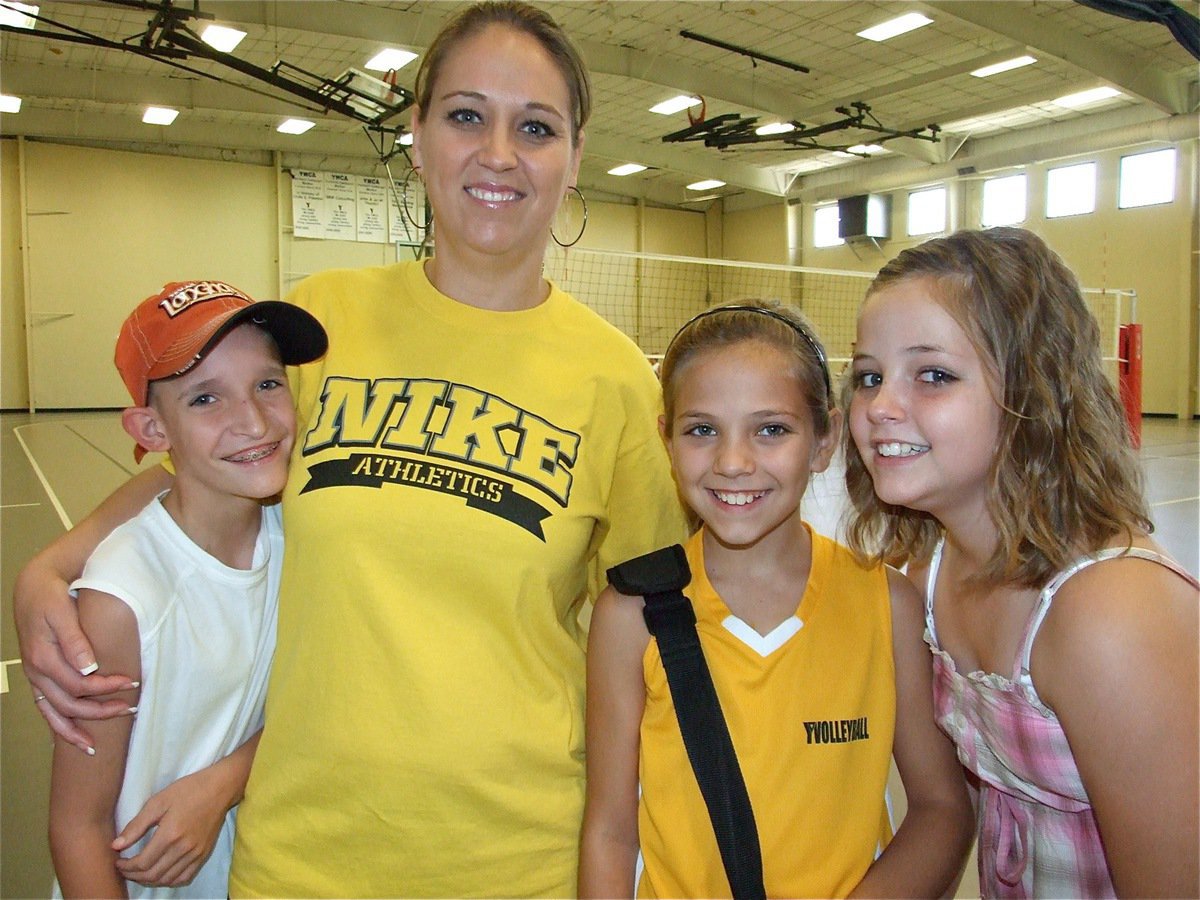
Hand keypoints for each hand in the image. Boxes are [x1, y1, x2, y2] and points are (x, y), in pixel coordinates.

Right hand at [15, 557, 136, 752]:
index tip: (131, 683)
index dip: (106, 688)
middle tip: (130, 709)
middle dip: (100, 711)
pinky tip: (76, 739)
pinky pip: (47, 709)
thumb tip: (89, 667)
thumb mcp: (62, 612)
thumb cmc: (51, 596)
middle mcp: (36, 672)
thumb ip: (75, 640)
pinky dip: (60, 726)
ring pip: (55, 713)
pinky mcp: (39, 677)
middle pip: (69, 704)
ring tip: (98, 745)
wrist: (33, 587)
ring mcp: (35, 677)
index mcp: (43, 657)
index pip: (79, 685)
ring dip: (78, 728)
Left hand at [112, 768, 227, 887]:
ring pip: (167, 879)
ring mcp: (196, 853)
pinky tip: (160, 873)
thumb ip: (136, 825)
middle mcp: (184, 848)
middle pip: (152, 874)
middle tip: (124, 868)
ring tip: (139, 872)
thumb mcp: (158, 801)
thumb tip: (116, 846)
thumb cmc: (188, 790)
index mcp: (170, 834)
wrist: (220, 788)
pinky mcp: (204, 854)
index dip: (125, 866)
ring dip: (149, 880)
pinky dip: (169, 881)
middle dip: (133, 875)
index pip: (142, 862)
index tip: (117, 861)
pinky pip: (184, 878)